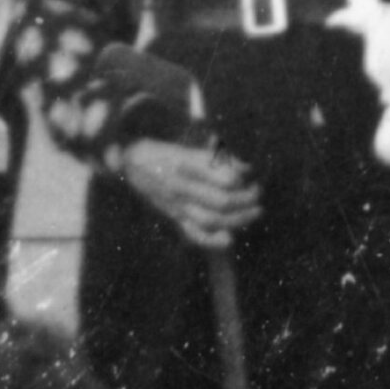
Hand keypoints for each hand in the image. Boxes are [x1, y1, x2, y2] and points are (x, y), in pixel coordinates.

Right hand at [115, 134, 260, 247]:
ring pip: (212, 219)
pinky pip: (193, 234)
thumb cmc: (164, 152)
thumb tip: (247, 169)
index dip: (243, 179)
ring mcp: (178, 205)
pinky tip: (229, 240)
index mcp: (186, 166)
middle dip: (246, 200)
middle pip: (221, 201)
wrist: (131, 163)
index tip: (251, 173)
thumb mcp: (190, 147)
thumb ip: (218, 158)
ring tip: (255, 212)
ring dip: (238, 218)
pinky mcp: (175, 217)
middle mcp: (182, 187)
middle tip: (257, 193)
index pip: (223, 178)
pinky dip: (212, 240)